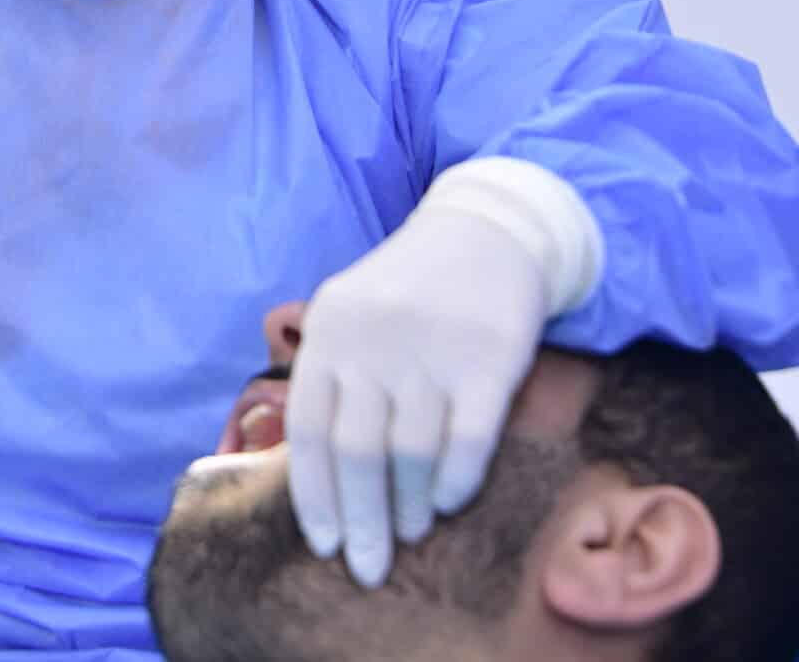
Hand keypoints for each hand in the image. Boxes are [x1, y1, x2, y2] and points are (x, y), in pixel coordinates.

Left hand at [284, 207, 546, 588]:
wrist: (486, 230)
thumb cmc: (405, 290)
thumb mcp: (348, 317)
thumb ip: (329, 381)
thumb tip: (315, 477)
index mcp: (330, 334)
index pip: (309, 431)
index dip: (313, 495)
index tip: (325, 545)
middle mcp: (375, 343)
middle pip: (357, 453)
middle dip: (361, 522)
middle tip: (368, 569)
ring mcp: (432, 350)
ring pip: (411, 453)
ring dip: (407, 506)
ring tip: (409, 531)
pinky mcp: (490, 358)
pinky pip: (469, 439)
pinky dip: (455, 481)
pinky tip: (447, 501)